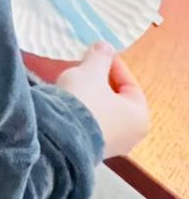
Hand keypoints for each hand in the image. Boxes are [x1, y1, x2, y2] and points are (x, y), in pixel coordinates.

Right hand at [57, 44, 150, 159]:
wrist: (59, 136)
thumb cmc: (85, 101)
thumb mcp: (91, 71)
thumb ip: (100, 57)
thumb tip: (106, 47)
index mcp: (139, 117)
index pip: (130, 84)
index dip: (114, 65)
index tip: (98, 53)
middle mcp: (130, 136)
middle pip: (116, 99)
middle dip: (101, 80)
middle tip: (85, 65)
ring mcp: (111, 146)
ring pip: (103, 111)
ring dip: (90, 94)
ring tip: (74, 79)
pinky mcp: (91, 151)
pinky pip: (90, 123)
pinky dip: (83, 109)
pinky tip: (68, 99)